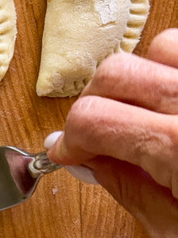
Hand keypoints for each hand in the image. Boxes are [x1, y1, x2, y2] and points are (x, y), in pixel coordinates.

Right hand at [46, 28, 177, 237]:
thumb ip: (127, 189)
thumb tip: (85, 158)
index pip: (93, 118)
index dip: (72, 137)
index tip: (69, 152)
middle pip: (116, 72)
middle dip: (96, 104)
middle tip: (101, 137)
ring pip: (161, 48)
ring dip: (141, 79)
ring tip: (147, 115)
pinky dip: (177, 71)